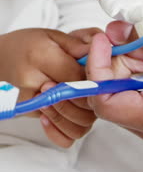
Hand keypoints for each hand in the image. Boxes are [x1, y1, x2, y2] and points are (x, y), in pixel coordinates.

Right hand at [0, 28, 94, 147]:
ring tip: (84, 97)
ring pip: (77, 123)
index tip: (103, 71)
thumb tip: (104, 48)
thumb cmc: (27, 45)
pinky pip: (64, 136)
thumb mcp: (54, 35)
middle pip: (79, 101)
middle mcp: (35, 82)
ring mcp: (33, 104)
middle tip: (96, 85)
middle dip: (94, 95)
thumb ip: (80, 43)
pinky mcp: (35, 117)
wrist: (1, 60)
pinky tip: (70, 114)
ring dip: (87, 112)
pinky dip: (72, 129)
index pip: (79, 76)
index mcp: (41, 56)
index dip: (96, 76)